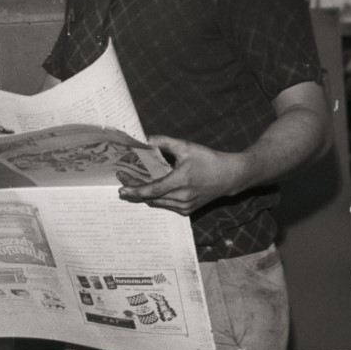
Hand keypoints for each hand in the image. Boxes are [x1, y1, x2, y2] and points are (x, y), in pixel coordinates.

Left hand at [120, 136, 247, 216]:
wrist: (229, 176)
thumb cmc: (208, 159)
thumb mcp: (186, 147)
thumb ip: (165, 142)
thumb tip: (146, 139)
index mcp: (180, 181)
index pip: (151, 190)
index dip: (134, 189)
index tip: (121, 187)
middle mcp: (181, 197)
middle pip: (150, 198)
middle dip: (134, 190)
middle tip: (123, 180)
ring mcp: (184, 206)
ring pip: (156, 203)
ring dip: (144, 195)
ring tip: (132, 184)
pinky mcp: (187, 210)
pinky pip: (165, 205)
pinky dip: (155, 198)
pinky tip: (149, 189)